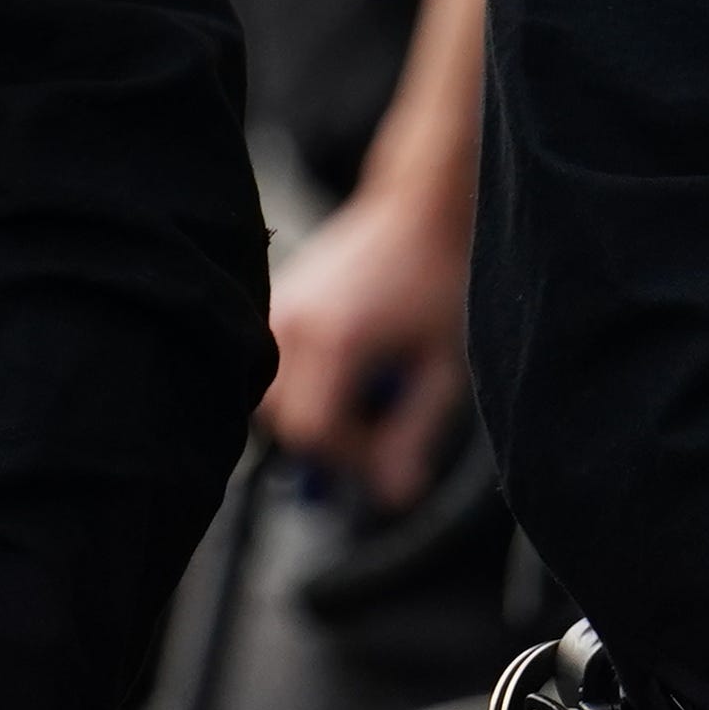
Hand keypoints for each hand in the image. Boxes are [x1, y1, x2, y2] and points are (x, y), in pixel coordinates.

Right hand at [262, 179, 466, 506]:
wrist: (418, 212)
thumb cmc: (438, 286)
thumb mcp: (440, 372)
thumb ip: (412, 438)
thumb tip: (393, 498)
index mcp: (333, 341)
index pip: (312, 435)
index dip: (348, 460)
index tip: (387, 454)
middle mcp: (290, 324)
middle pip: (284, 424)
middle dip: (329, 444)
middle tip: (380, 432)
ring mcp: (273, 310)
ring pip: (270, 402)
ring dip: (310, 416)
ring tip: (362, 397)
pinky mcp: (270, 302)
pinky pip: (268, 371)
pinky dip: (298, 388)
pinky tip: (341, 373)